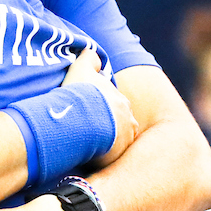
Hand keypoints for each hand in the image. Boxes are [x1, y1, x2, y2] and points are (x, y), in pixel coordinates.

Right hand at [62, 49, 137, 167]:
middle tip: (91, 130)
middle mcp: (129, 120)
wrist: (81, 118)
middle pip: (120, 125)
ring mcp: (126, 139)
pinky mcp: (118, 156)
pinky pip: (111, 158)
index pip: (115, 106)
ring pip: (118, 142)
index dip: (103, 109)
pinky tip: (89, 157)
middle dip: (109, 127)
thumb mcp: (81, 69)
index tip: (91, 112)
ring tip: (90, 146)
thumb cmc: (80, 94)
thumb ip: (88, 58)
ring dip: (107, 143)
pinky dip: (102, 157)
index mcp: (121, 101)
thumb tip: (92, 52)